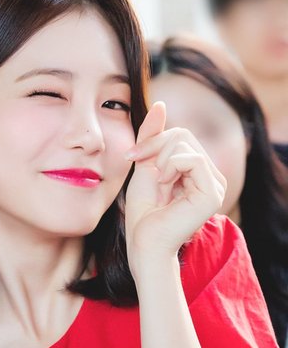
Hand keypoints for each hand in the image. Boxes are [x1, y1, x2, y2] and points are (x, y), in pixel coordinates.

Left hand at [124, 101, 225, 273]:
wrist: (143, 244)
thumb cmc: (143, 213)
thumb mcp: (144, 166)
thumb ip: (152, 137)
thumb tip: (160, 103)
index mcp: (198, 171)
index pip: (180, 135)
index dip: (153, 140)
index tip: (132, 156)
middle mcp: (211, 176)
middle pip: (183, 135)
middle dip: (155, 148)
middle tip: (144, 170)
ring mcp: (216, 185)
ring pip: (185, 144)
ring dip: (161, 160)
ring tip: (158, 184)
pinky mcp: (213, 193)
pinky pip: (192, 158)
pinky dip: (171, 166)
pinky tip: (165, 184)